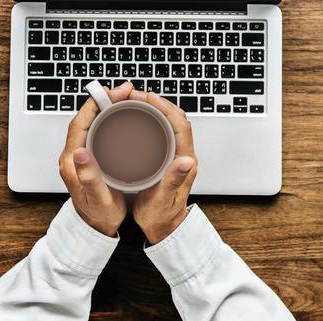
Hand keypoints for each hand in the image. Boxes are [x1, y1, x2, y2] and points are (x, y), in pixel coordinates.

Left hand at [59, 82, 133, 235]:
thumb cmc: (98, 215)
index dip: (95, 105)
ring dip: (107, 107)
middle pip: (86, 118)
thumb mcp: (97, 199)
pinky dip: (109, 118)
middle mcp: (73, 155)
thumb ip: (89, 178)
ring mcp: (81, 154)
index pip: (80, 123)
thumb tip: (80, 153)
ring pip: (92, 122)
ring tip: (125, 97)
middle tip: (125, 90)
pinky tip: (122, 114)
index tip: (112, 93)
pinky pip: (97, 130)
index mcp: (72, 162)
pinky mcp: (89, 156)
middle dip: (104, 100)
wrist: (95, 227)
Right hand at [129, 91, 197, 243]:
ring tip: (134, 100)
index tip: (147, 97)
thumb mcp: (163, 200)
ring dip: (154, 108)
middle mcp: (183, 154)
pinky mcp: (168, 156)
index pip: (180, 125)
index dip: (165, 107)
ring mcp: (176, 153)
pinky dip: (151, 118)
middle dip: (157, 102)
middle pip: (175, 118)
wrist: (165, 227)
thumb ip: (173, 181)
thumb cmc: (161, 216)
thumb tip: (188, 161)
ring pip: (169, 122)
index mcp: (184, 161)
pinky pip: (163, 129)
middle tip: (134, 95)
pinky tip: (137, 116)